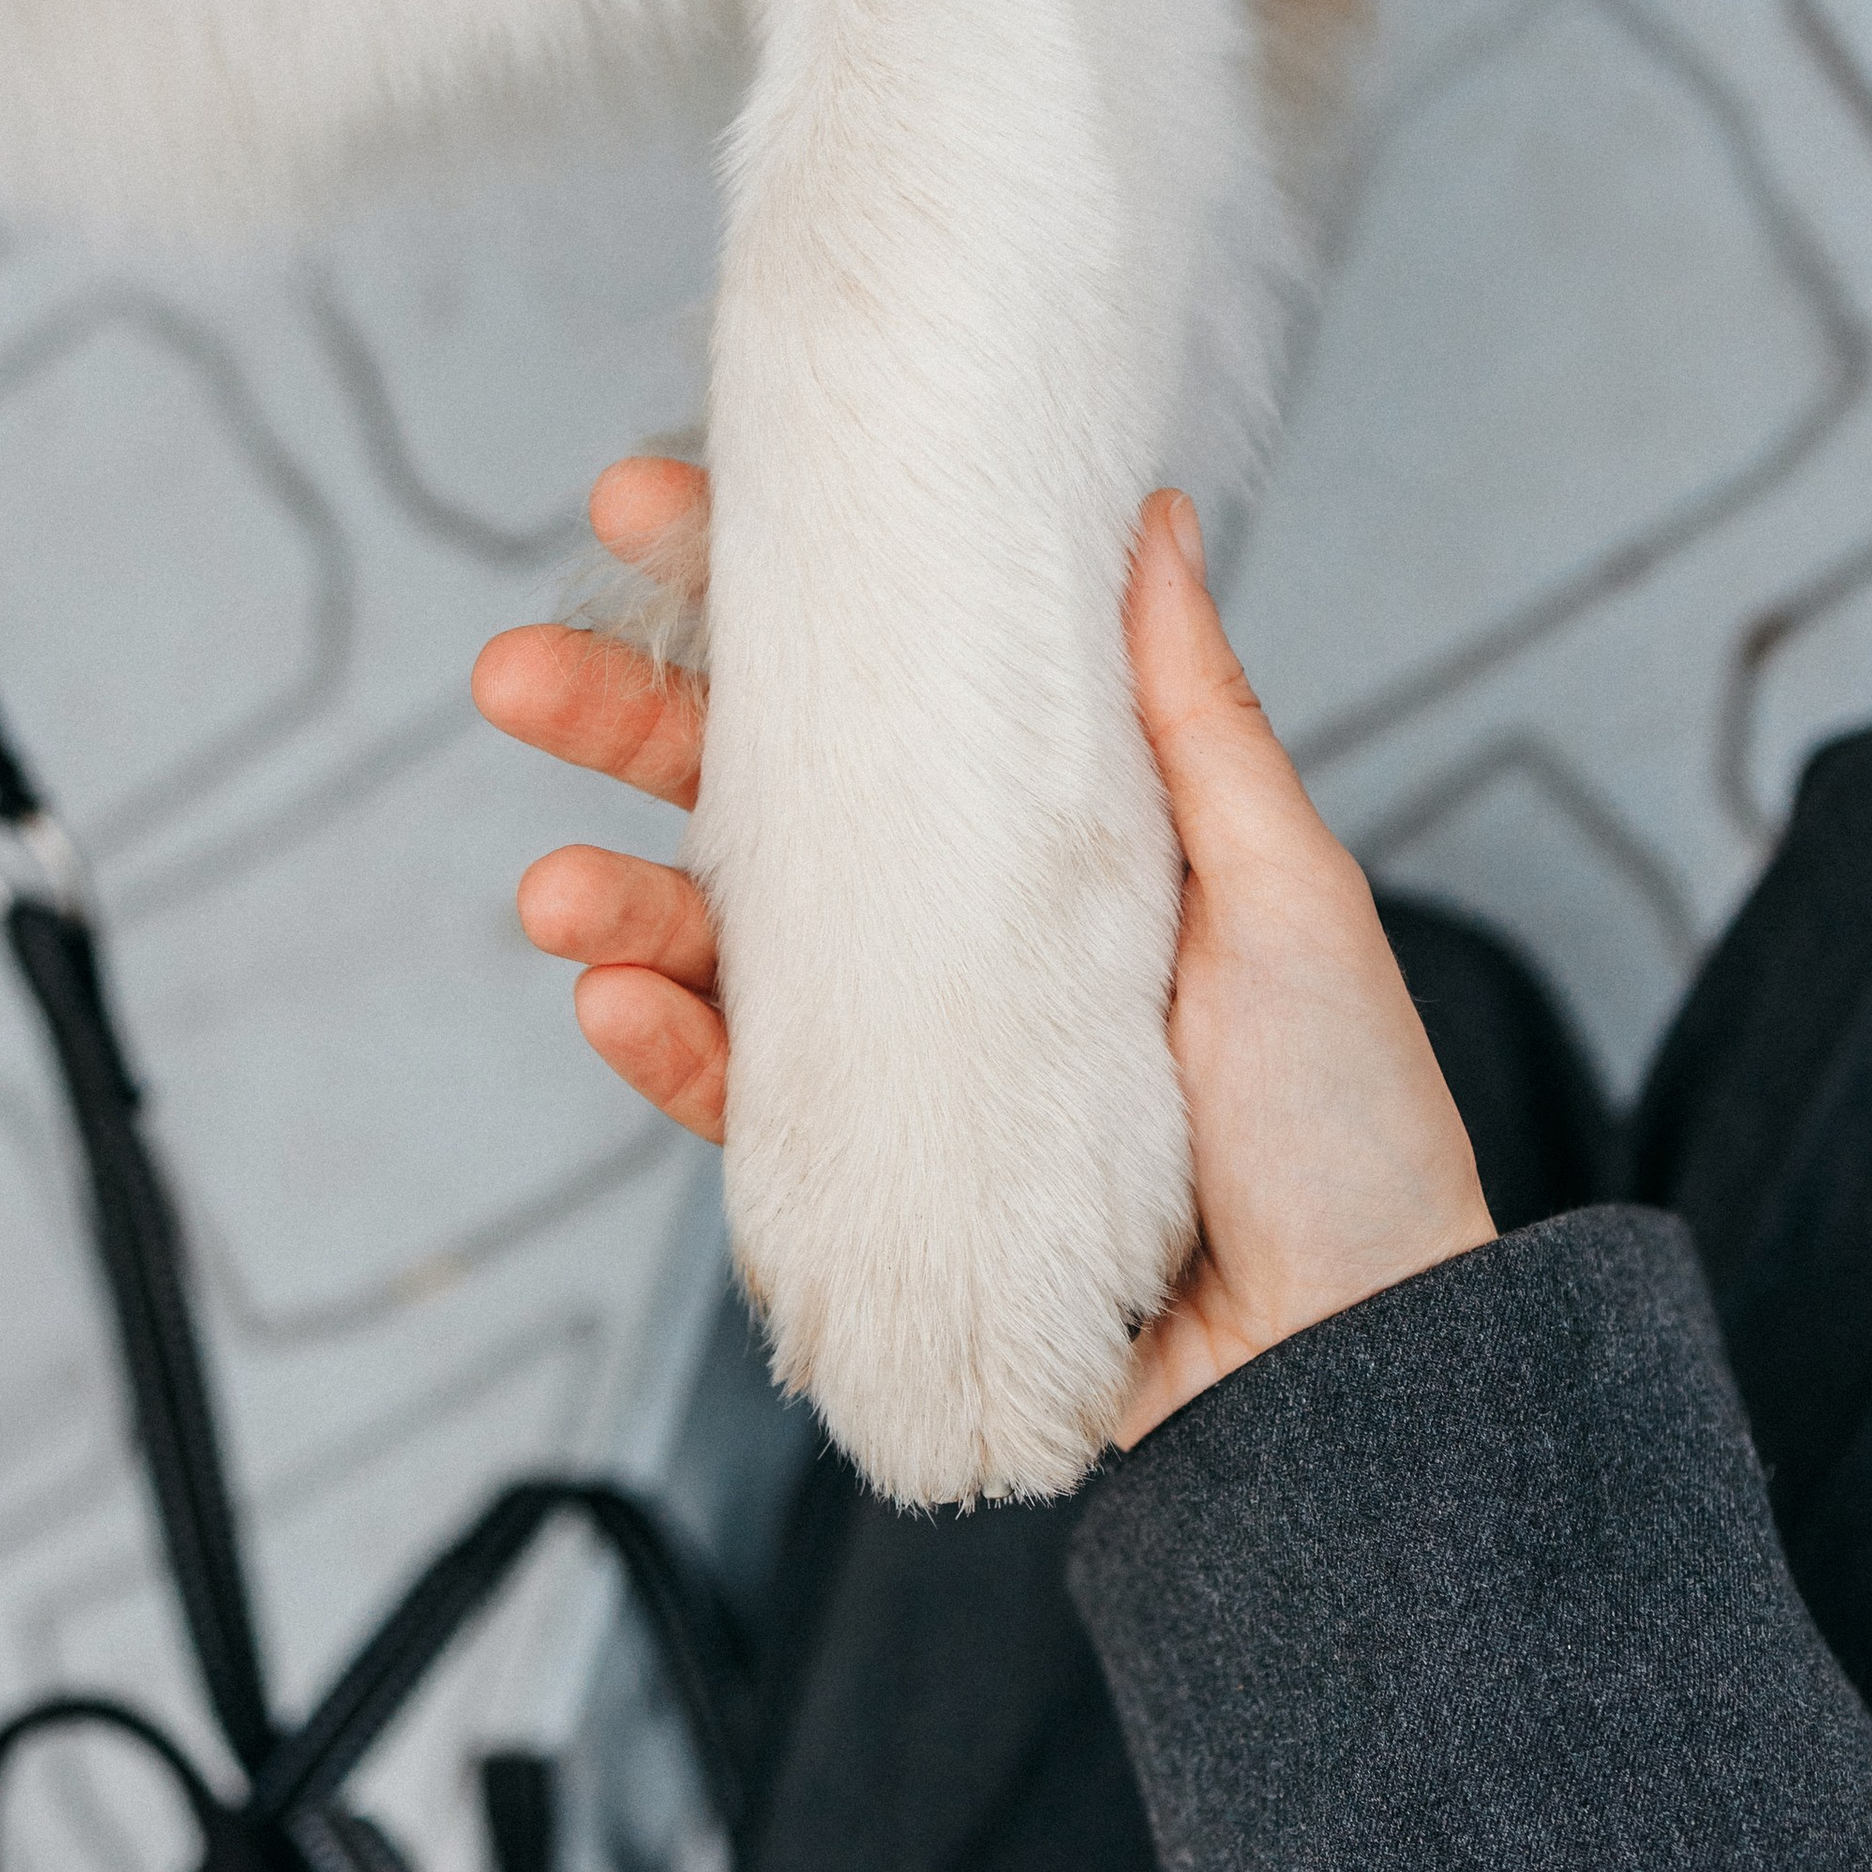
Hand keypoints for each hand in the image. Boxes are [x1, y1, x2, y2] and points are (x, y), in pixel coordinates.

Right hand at [472, 464, 1493, 1447]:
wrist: (1352, 1359)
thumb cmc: (1350, 1126)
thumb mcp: (1287, 891)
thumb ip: (1195, 720)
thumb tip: (1144, 522)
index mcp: (1065, 834)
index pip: (899, 689)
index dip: (778, 604)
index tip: (658, 512)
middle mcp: (975, 929)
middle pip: (773, 802)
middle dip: (629, 733)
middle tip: (520, 675)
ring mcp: (922, 1050)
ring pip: (731, 950)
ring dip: (623, 907)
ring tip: (558, 890)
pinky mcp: (889, 1174)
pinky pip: (750, 1106)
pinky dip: (670, 1058)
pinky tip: (612, 1006)